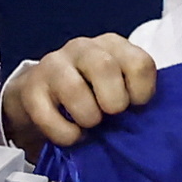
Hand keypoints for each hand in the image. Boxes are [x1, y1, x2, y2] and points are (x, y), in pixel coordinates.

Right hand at [5, 34, 155, 149]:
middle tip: (112, 115)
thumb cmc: (95, 95)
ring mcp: (53, 64)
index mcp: (113, 46)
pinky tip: (73, 135)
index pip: (139, 62)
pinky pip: (46, 114)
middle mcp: (82, 48)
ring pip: (73, 88)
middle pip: (104, 67)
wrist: (47, 98)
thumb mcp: (121, 88)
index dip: (142, 92)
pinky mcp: (30, 88)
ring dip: (88, 116)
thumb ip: (135, 94)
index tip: (136, 106)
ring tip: (91, 125)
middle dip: (113, 101)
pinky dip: (65, 133)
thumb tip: (151, 121)